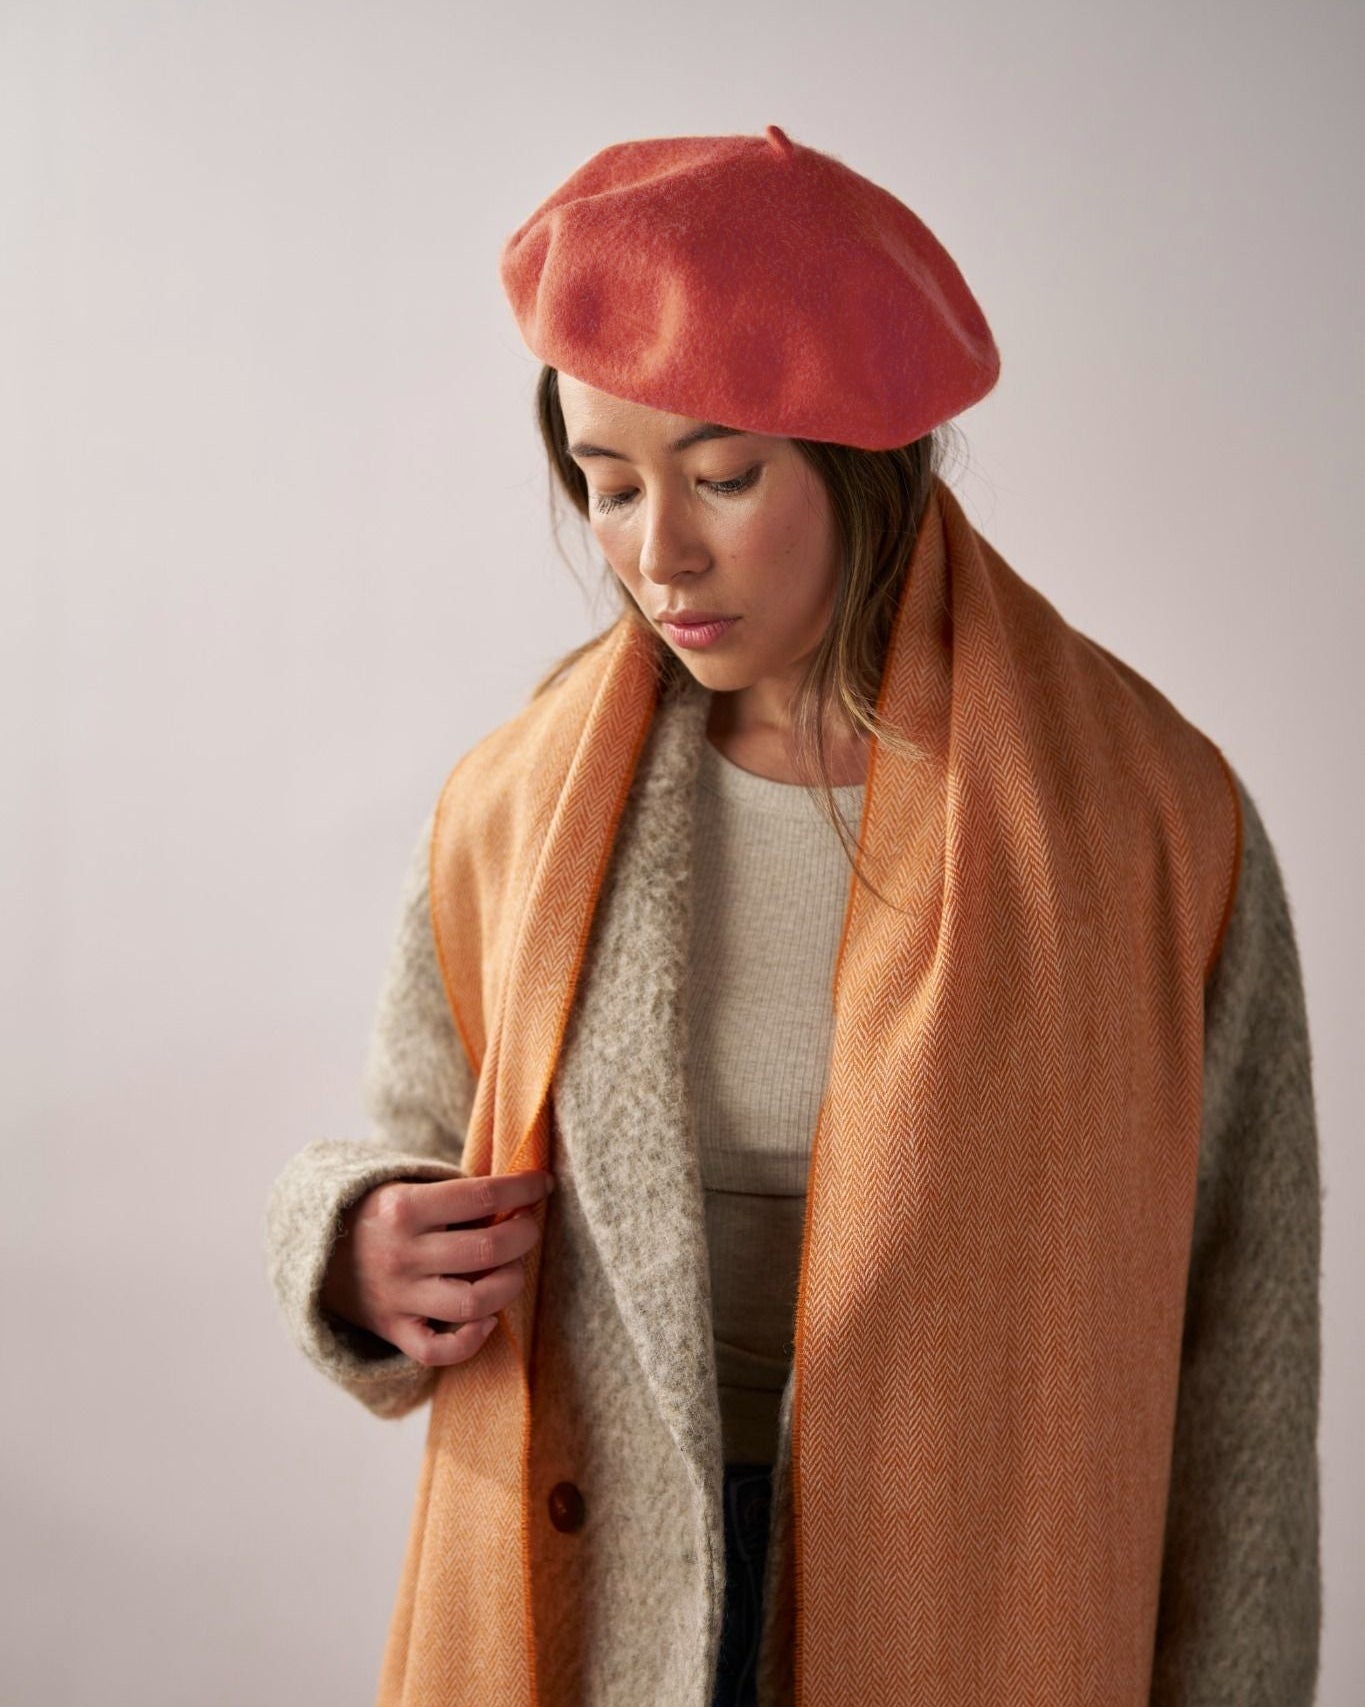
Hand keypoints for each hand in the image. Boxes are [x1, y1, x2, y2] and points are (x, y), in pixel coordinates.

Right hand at [320, 1169, 555, 1366]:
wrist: (315, 1250)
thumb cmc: (380, 1212)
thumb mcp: (407, 1186)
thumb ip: (456, 1194)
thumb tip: (520, 1198)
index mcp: (403, 1207)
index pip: (481, 1195)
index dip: (523, 1188)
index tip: (541, 1185)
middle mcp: (401, 1254)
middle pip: (487, 1250)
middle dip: (524, 1234)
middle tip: (529, 1226)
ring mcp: (397, 1296)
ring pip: (474, 1302)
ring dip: (510, 1284)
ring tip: (513, 1269)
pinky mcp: (393, 1330)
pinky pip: (439, 1350)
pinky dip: (472, 1339)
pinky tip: (487, 1318)